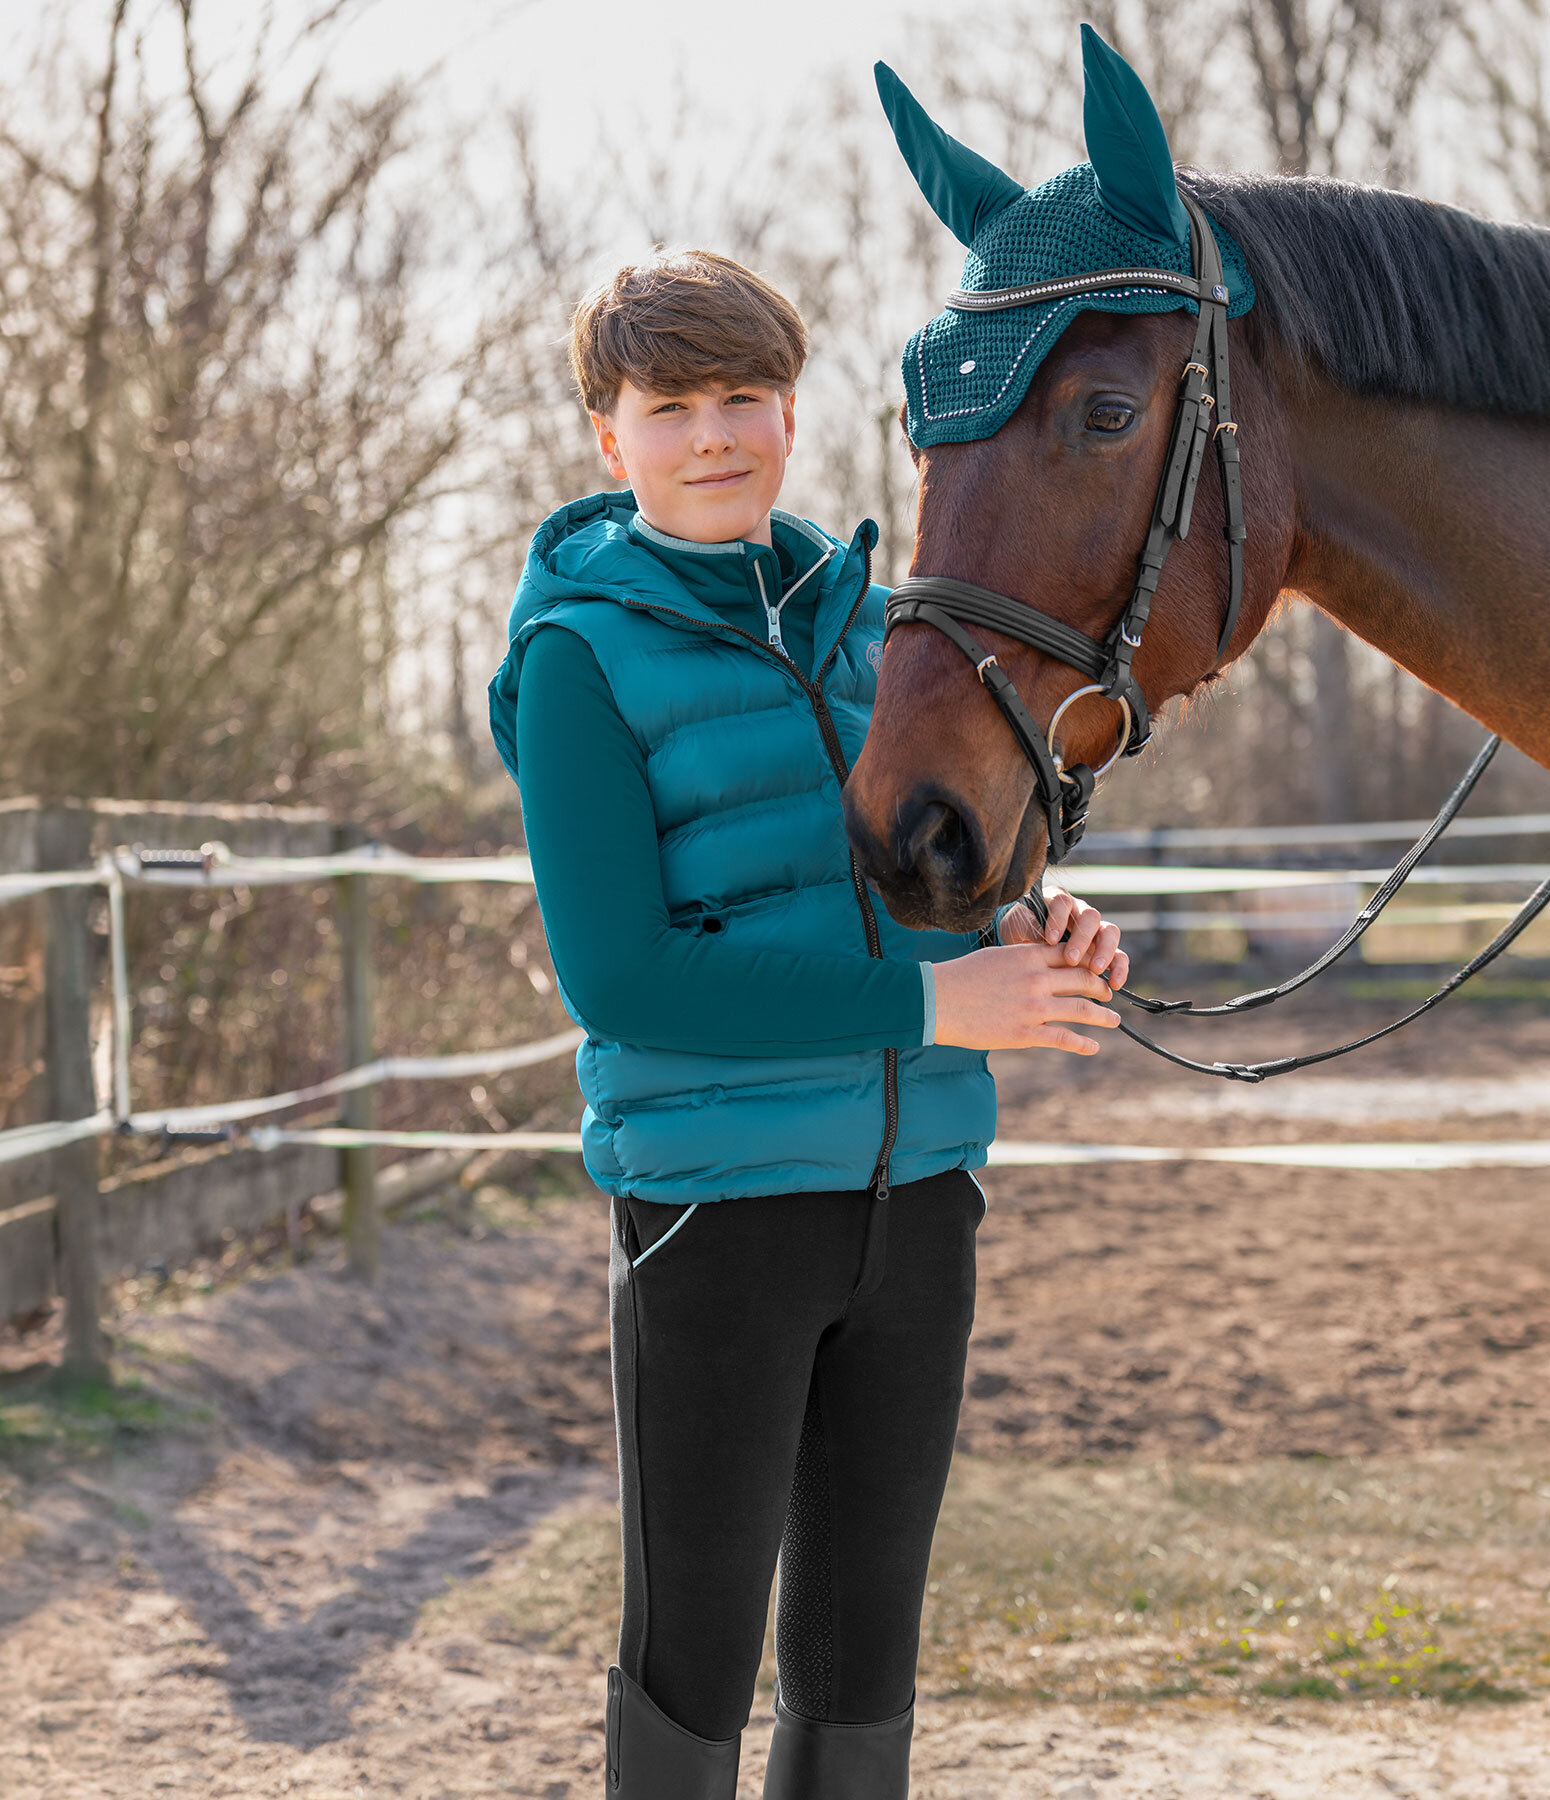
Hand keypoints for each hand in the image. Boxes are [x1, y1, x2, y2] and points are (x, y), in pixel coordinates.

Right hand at [931, 941, 1120, 1053]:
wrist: (937, 1001)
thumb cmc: (961, 977)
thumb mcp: (996, 956)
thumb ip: (1022, 958)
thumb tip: (1039, 960)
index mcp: (1028, 956)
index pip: (1071, 954)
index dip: (1090, 960)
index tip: (1097, 968)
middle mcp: (1037, 979)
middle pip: (1083, 979)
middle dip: (1101, 987)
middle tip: (1109, 993)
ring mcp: (1033, 1007)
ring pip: (1082, 1009)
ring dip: (1103, 1016)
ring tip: (1114, 1020)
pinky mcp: (1026, 1033)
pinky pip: (1065, 1038)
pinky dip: (1084, 1044)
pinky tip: (1094, 1047)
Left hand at [998, 885, 1128, 989]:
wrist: (1024, 948)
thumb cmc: (1020, 933)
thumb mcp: (1018, 929)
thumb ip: (1029, 929)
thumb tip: (1042, 940)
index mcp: (1056, 900)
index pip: (1062, 903)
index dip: (1058, 920)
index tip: (1049, 940)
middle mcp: (1079, 911)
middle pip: (1090, 916)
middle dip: (1082, 938)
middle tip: (1071, 959)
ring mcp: (1094, 929)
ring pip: (1109, 932)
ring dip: (1105, 952)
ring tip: (1095, 971)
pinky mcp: (1103, 948)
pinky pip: (1118, 955)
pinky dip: (1119, 969)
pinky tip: (1114, 984)